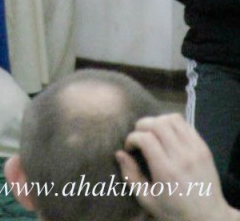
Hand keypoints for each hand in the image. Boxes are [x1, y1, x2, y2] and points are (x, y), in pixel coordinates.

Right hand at [116, 113, 237, 220]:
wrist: (209, 217)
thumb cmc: (175, 211)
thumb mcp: (148, 201)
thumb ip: (131, 177)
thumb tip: (119, 153)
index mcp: (166, 171)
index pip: (145, 139)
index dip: (132, 138)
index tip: (129, 148)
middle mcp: (182, 157)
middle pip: (158, 124)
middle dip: (142, 125)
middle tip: (139, 137)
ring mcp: (195, 150)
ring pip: (172, 119)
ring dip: (158, 121)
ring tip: (153, 133)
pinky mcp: (203, 147)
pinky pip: (185, 124)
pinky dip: (172, 124)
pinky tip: (168, 135)